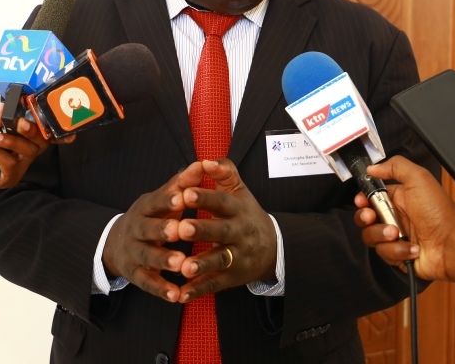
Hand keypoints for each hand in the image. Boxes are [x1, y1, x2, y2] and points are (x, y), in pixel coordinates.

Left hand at [0, 103, 68, 188]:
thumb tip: (5, 108)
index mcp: (22, 133)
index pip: (43, 130)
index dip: (56, 129)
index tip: (66, 127)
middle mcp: (24, 149)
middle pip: (40, 141)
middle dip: (32, 131)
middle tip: (19, 124)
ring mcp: (18, 164)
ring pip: (26, 152)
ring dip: (9, 142)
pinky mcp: (8, 177)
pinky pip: (10, 164)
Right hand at [102, 164, 204, 301]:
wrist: (118, 242)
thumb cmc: (152, 216)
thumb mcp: (163, 199)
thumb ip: (182, 184)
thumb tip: (202, 163)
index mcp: (145, 207)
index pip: (155, 202)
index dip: (166, 201)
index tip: (181, 198)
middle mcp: (136, 228)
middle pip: (147, 229)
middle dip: (162, 230)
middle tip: (179, 230)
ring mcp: (133, 252)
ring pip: (147, 256)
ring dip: (163, 260)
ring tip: (181, 264)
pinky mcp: (135, 273)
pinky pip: (147, 282)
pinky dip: (161, 289)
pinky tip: (176, 295)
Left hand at [177, 159, 276, 303]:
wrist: (273, 247)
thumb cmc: (245, 214)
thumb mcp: (239, 190)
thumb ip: (224, 172)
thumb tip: (205, 160)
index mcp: (238, 209)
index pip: (222, 201)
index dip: (205, 197)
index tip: (186, 193)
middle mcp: (239, 232)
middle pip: (221, 231)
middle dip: (202, 230)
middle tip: (182, 228)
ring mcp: (237, 256)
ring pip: (220, 260)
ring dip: (202, 264)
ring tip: (184, 267)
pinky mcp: (232, 277)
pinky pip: (215, 284)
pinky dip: (198, 290)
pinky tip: (182, 294)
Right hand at [352, 156, 454, 281]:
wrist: (453, 245)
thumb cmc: (439, 212)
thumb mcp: (419, 179)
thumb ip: (395, 166)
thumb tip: (372, 168)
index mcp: (398, 199)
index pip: (369, 198)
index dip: (362, 200)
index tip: (362, 201)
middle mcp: (394, 217)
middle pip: (364, 218)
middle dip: (365, 218)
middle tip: (373, 218)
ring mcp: (395, 237)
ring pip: (370, 237)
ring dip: (382, 235)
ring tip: (398, 234)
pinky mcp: (398, 255)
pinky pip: (383, 253)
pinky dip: (397, 250)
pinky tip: (412, 248)